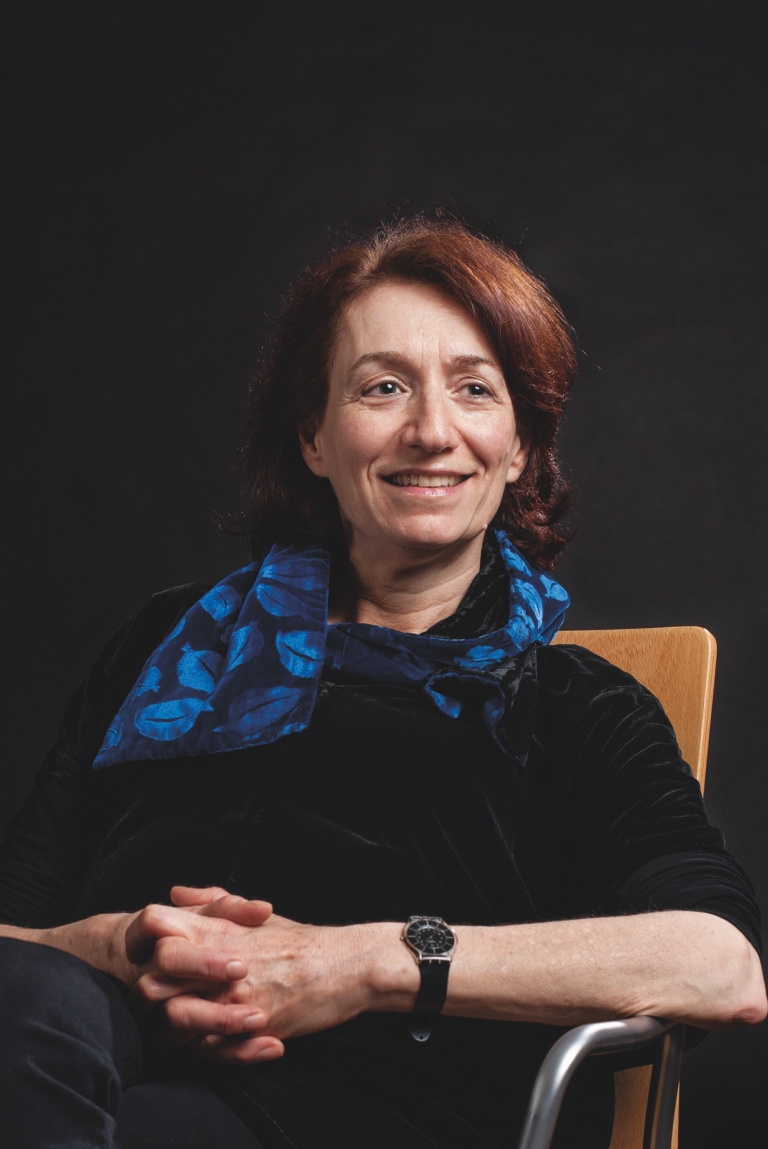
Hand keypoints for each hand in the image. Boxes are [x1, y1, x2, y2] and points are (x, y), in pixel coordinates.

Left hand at [128, 887, 416, 1061]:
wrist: (346, 966)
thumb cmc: (301, 941)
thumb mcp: (255, 915)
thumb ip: (212, 903)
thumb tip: (176, 893)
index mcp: (217, 930)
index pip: (154, 930)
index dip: (139, 945)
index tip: (143, 959)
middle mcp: (219, 962)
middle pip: (152, 978)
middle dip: (146, 995)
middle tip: (158, 1003)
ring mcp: (233, 996)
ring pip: (172, 1018)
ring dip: (171, 1028)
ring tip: (184, 1029)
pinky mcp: (250, 1026)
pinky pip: (206, 1049)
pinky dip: (202, 1049)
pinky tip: (214, 1043)